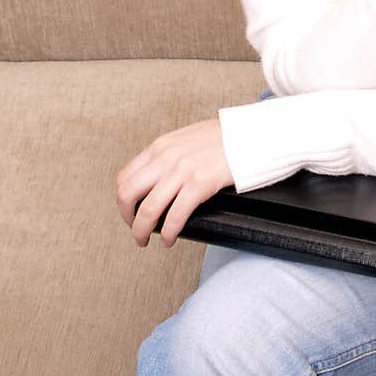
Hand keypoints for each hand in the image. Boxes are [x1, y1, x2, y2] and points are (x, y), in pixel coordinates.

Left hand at [115, 118, 233, 247]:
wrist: (251, 135)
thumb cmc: (226, 137)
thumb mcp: (187, 138)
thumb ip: (170, 154)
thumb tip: (159, 175)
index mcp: (161, 146)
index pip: (125, 176)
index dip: (124, 200)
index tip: (131, 211)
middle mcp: (166, 157)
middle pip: (127, 194)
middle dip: (127, 218)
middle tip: (135, 229)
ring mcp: (181, 171)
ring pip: (147, 209)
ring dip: (141, 231)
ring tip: (146, 241)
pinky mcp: (199, 184)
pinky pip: (174, 216)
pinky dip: (168, 233)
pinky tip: (170, 238)